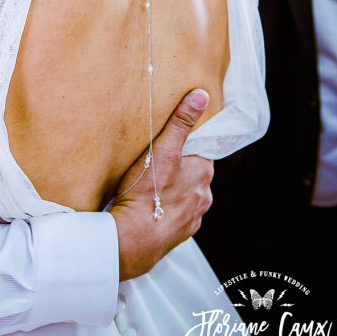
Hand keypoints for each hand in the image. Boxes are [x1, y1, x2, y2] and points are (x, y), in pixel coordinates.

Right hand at [109, 89, 213, 279]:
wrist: (132, 240)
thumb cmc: (146, 193)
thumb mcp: (162, 150)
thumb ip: (181, 122)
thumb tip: (201, 95)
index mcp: (203, 173)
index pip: (202, 150)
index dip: (188, 144)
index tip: (174, 142)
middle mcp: (204, 196)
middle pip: (195, 172)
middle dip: (181, 166)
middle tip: (159, 160)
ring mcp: (193, 217)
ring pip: (188, 195)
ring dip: (176, 189)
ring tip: (153, 184)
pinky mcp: (180, 234)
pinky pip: (178, 215)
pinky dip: (169, 209)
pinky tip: (153, 206)